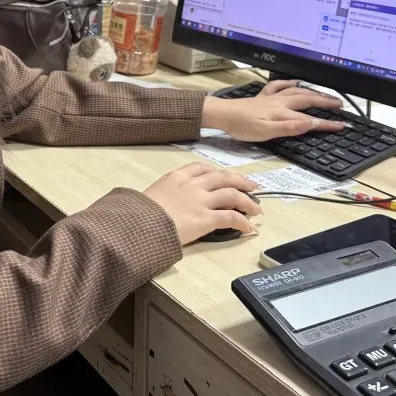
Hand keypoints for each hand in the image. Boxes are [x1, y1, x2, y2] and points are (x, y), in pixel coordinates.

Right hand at [143, 162, 261, 245]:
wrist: (139, 223)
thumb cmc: (139, 212)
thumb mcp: (151, 195)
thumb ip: (164, 195)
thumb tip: (168, 204)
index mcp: (176, 177)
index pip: (201, 168)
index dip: (216, 172)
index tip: (223, 176)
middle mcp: (192, 185)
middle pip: (222, 177)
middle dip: (239, 180)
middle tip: (251, 186)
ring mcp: (200, 201)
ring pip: (232, 194)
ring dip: (247, 201)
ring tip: (256, 208)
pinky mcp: (206, 218)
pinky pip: (230, 217)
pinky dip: (243, 222)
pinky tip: (248, 228)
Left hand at [201, 80, 345, 141]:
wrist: (222, 114)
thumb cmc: (241, 125)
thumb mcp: (267, 132)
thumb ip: (290, 127)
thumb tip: (311, 123)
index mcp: (282, 112)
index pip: (310, 119)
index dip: (327, 123)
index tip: (342, 125)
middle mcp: (279, 102)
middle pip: (307, 99)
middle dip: (325, 102)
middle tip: (339, 104)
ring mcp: (271, 98)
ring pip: (297, 91)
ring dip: (313, 92)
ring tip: (324, 94)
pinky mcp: (262, 97)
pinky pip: (279, 86)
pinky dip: (290, 83)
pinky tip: (295, 82)